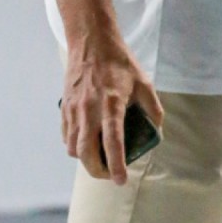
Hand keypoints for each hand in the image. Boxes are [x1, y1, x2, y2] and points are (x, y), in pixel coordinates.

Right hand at [60, 37, 163, 185]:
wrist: (91, 42)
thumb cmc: (119, 63)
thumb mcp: (144, 83)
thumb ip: (152, 109)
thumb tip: (156, 131)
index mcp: (112, 104)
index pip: (112, 141)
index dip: (116, 164)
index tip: (120, 180)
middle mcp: (89, 109)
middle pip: (86, 152)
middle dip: (97, 170)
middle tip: (109, 175)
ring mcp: (74, 109)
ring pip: (73, 147)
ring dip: (85, 159)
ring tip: (99, 160)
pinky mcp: (65, 107)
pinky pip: (66, 136)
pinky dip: (75, 146)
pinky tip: (86, 144)